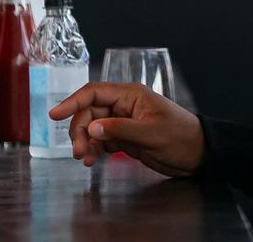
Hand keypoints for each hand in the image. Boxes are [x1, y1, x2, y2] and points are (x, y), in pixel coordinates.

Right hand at [48, 82, 205, 175]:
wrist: (197, 154)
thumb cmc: (180, 137)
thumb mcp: (151, 133)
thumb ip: (120, 130)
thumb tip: (91, 128)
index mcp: (131, 95)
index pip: (94, 92)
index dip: (72, 102)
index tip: (54, 115)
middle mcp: (124, 106)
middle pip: (89, 113)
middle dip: (79, 131)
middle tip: (78, 153)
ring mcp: (123, 122)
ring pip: (92, 128)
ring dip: (85, 143)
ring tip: (86, 160)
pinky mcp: (125, 139)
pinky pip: (101, 141)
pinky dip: (94, 150)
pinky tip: (93, 161)